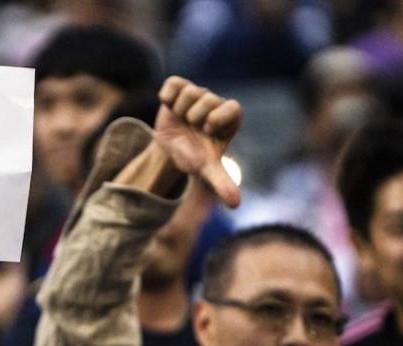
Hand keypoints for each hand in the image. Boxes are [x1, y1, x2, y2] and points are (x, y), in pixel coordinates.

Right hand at [153, 76, 241, 206]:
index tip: (207, 130)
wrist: (169, 151)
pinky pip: (172, 83)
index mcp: (229, 118)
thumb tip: (235, 205)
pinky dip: (167, 96)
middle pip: (207, 98)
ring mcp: (197, 93)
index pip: (233, 107)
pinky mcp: (178, 87)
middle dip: (194, 117)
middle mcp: (215, 102)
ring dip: (180, 111)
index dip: (217, 119)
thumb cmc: (193, 158)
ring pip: (189, 91)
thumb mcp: (206, 170)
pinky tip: (169, 107)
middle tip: (191, 128)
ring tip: (181, 121)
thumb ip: (222, 182)